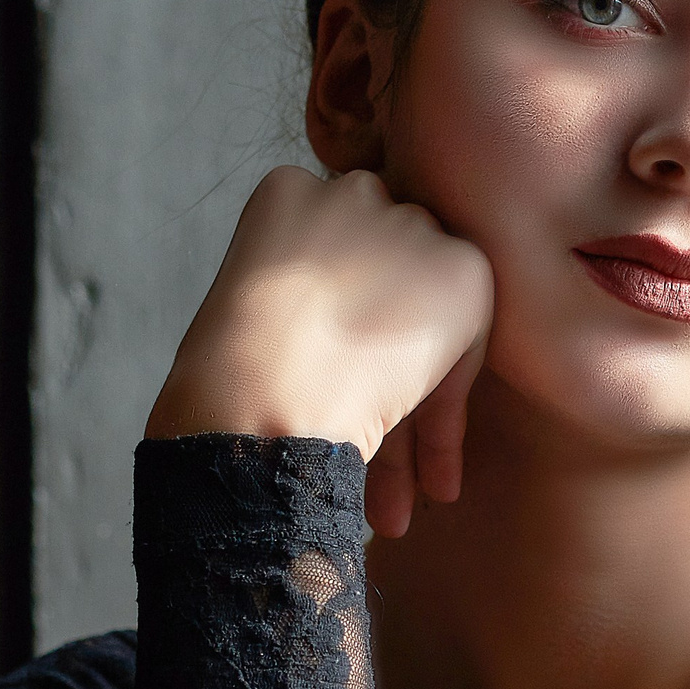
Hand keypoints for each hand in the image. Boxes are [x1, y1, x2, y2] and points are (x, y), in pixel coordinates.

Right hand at [145, 167, 493, 534]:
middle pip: (389, 279)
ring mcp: (408, 227)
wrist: (254, 405)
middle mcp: (351, 191)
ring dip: (419, 407)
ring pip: (429, 317)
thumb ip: (305, 299)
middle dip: (386, 362)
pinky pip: (467, 347)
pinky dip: (450, 414)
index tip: (331, 382)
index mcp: (286, 193)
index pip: (338, 251)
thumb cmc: (222, 386)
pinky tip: (434, 478)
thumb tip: (343, 344)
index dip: (341, 325)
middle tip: (370, 443)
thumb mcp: (251, 313)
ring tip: (405, 497)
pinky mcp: (460, 270)